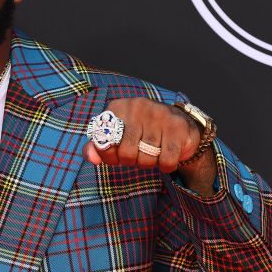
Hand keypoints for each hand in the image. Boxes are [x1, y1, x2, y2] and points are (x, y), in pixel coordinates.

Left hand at [84, 98, 215, 194]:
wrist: (180, 125)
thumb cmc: (142, 133)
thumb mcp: (118, 136)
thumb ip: (99, 147)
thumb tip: (91, 158)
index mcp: (118, 106)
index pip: (104, 142)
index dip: (111, 156)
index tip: (118, 154)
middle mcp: (137, 105)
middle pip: (126, 153)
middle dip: (132, 161)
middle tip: (139, 154)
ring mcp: (158, 114)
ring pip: (147, 159)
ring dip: (150, 163)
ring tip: (154, 152)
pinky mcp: (177, 126)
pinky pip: (166, 161)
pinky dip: (166, 166)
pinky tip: (167, 156)